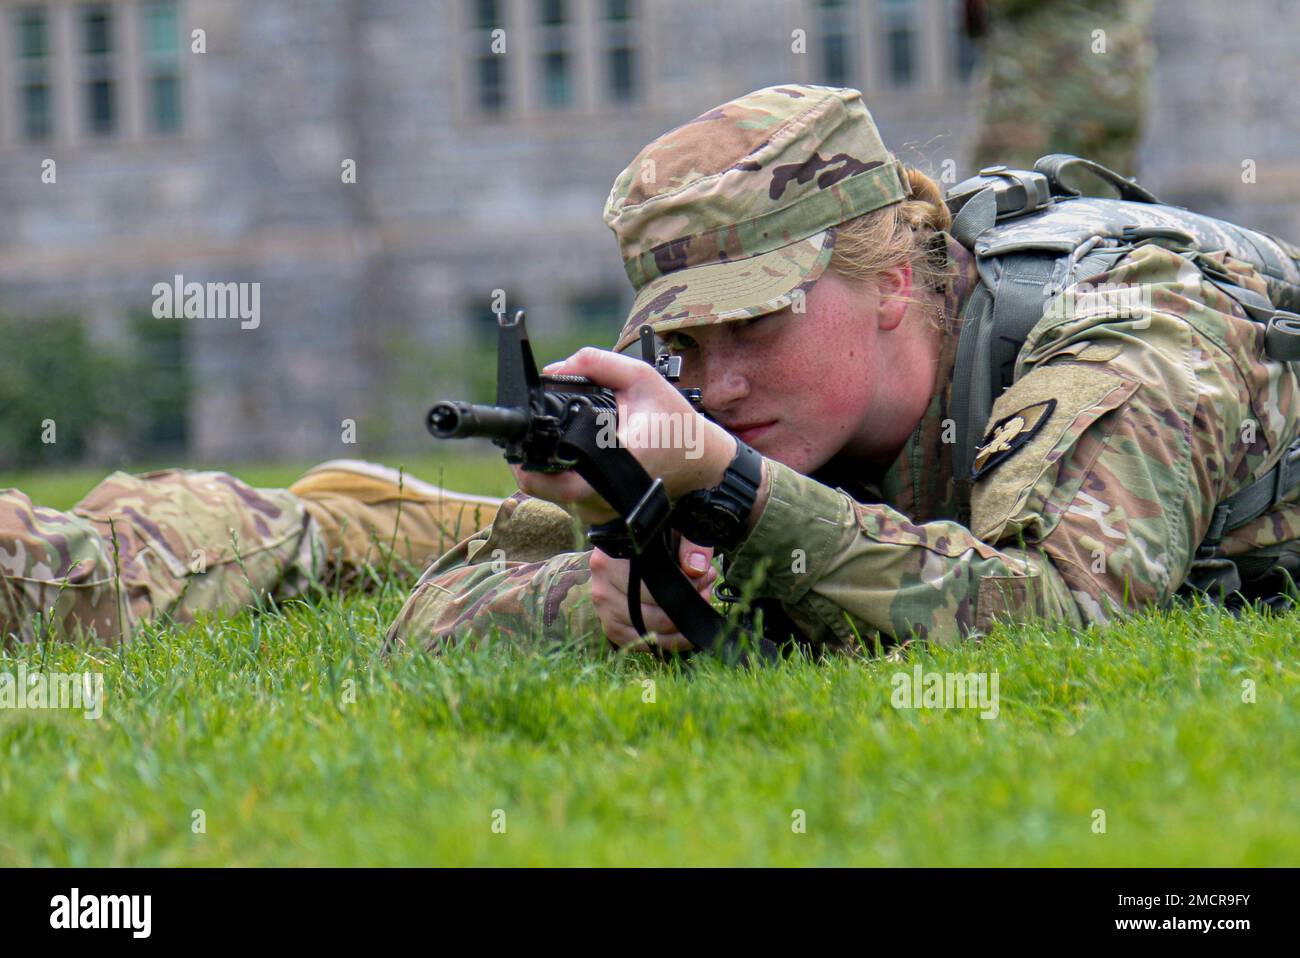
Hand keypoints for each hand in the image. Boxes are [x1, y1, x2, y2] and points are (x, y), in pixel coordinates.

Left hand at [527, 348, 736, 510]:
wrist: (701, 461)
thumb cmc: (675, 422)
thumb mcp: (642, 379)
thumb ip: (598, 364)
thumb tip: (553, 370)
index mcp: (620, 462)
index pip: (562, 479)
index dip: (535, 464)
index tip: (525, 442)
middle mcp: (610, 495)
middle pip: (549, 490)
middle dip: (531, 466)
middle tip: (527, 443)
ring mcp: (607, 512)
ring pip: (557, 499)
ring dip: (546, 475)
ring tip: (553, 448)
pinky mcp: (606, 518)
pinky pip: (570, 504)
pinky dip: (562, 483)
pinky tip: (570, 463)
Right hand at [590, 536, 715, 653]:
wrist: (626, 545)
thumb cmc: (651, 539)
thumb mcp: (672, 530)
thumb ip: (690, 544)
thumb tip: (697, 570)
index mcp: (611, 561)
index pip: (654, 587)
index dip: (687, 587)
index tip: (705, 577)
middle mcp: (602, 588)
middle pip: (654, 616)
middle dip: (687, 608)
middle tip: (705, 593)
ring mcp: (604, 611)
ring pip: (650, 634)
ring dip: (681, 628)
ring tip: (696, 608)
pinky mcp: (610, 628)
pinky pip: (643, 644)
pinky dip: (667, 641)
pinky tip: (683, 628)